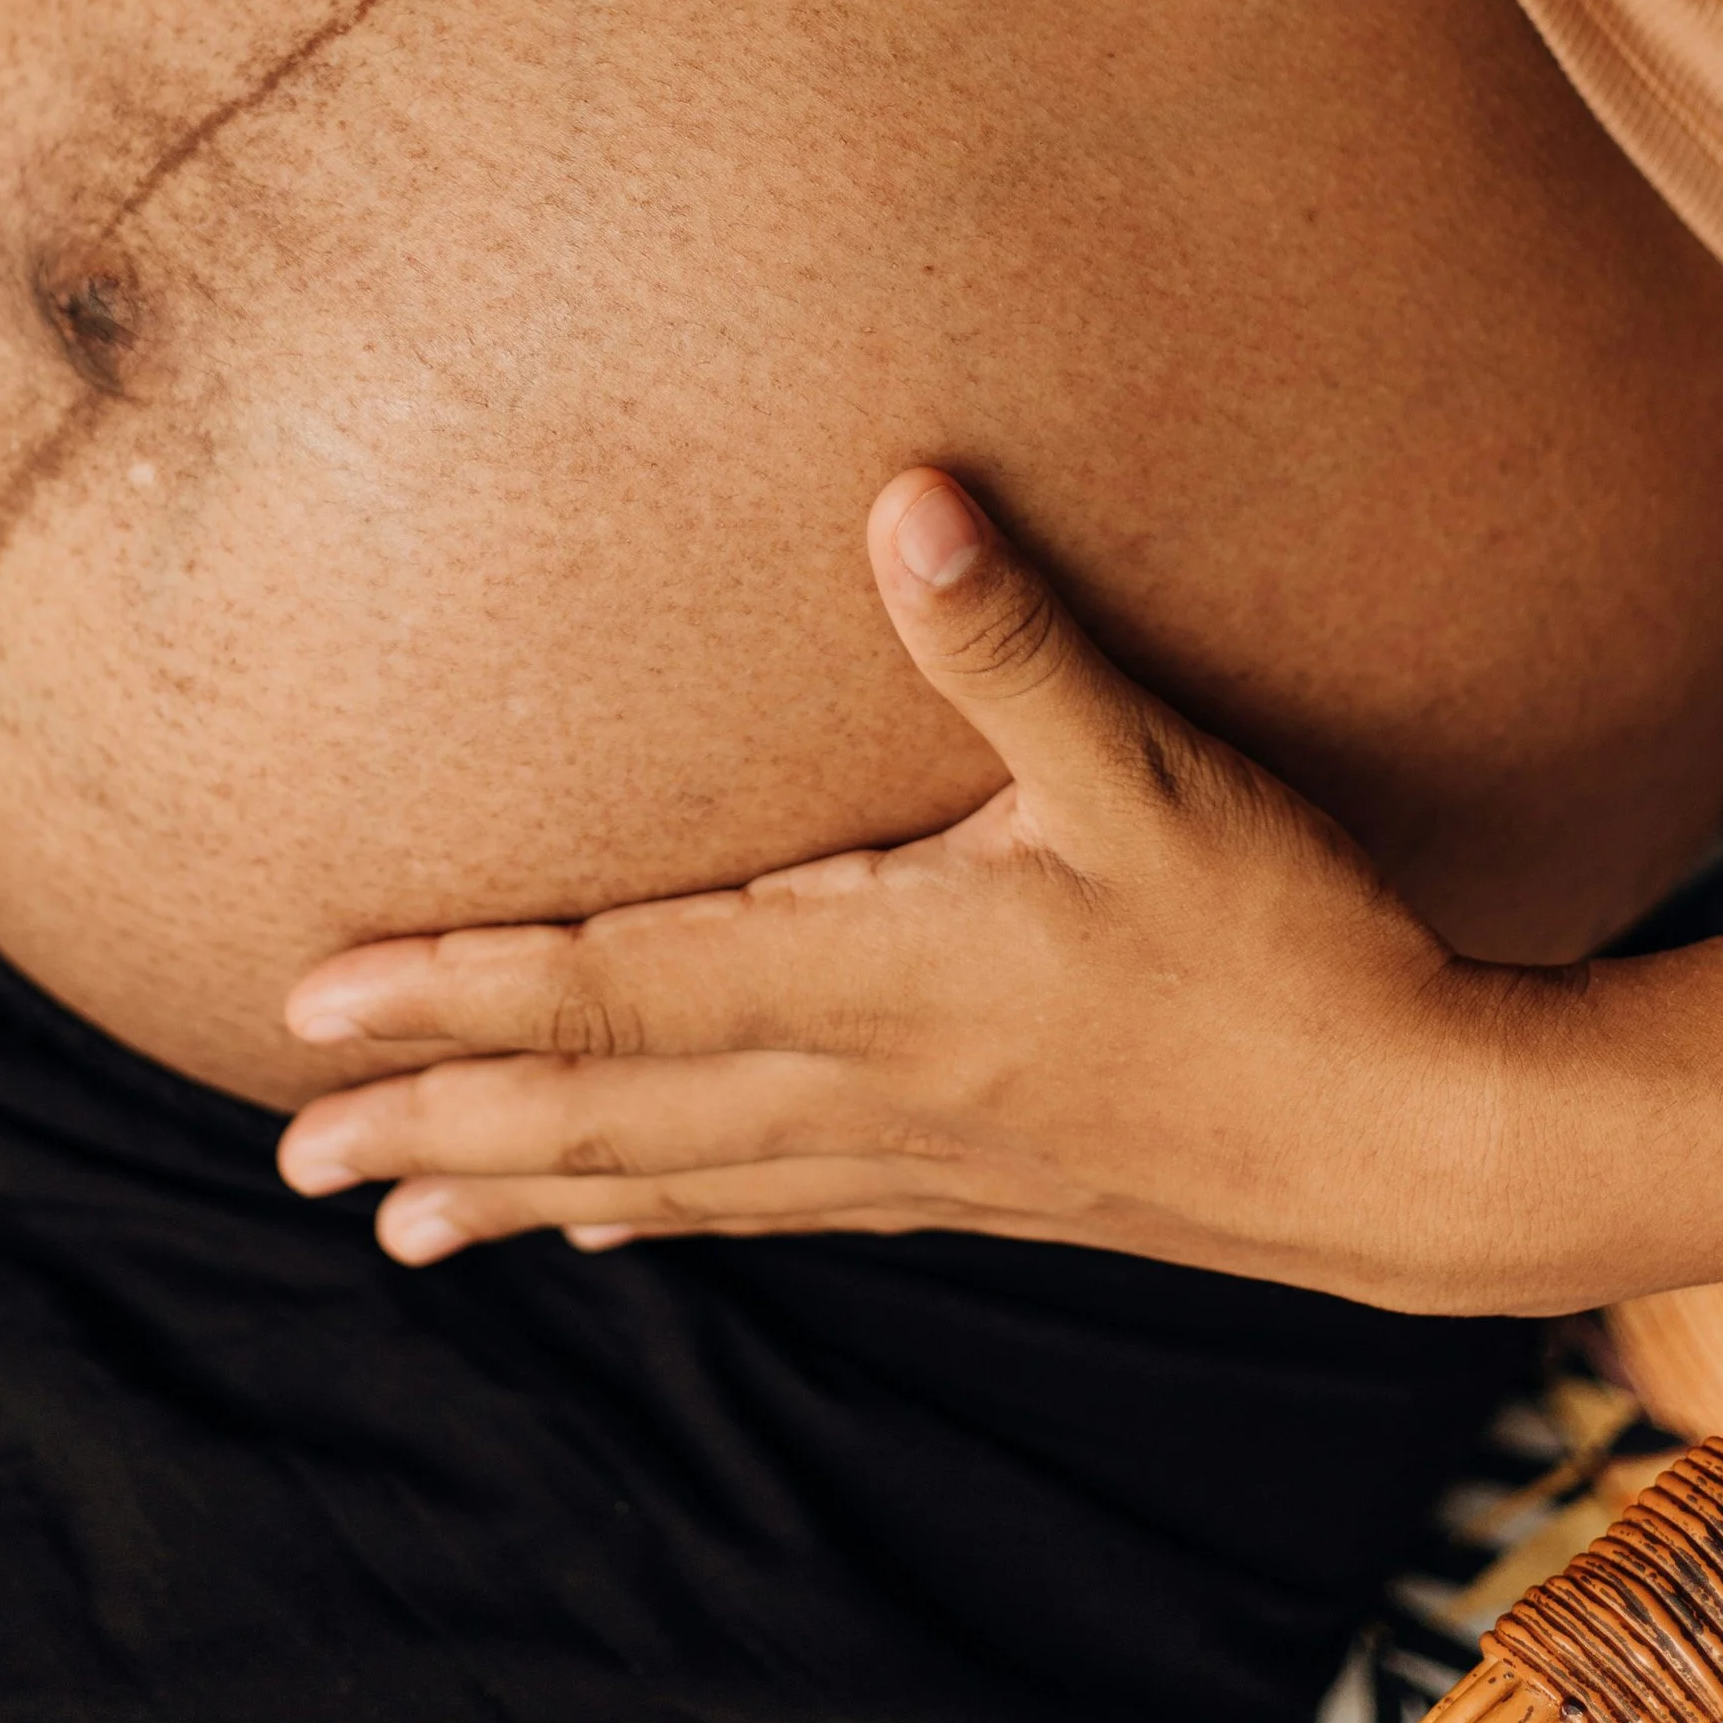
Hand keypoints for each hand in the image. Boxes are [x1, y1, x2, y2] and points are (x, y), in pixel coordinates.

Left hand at [277, 471, 1573, 1313]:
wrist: (1426, 1151)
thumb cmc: (1296, 953)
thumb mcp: (1161, 778)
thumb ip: (1016, 643)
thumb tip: (903, 495)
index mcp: (884, 981)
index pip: (619, 987)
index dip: (458, 993)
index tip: (312, 1003)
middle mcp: (866, 1088)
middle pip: (607, 1110)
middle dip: (441, 1124)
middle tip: (296, 1153)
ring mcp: (913, 1158)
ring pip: (671, 1179)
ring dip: (523, 1191)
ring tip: (398, 1227)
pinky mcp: (971, 1191)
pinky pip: (767, 1205)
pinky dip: (662, 1211)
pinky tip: (618, 1223)